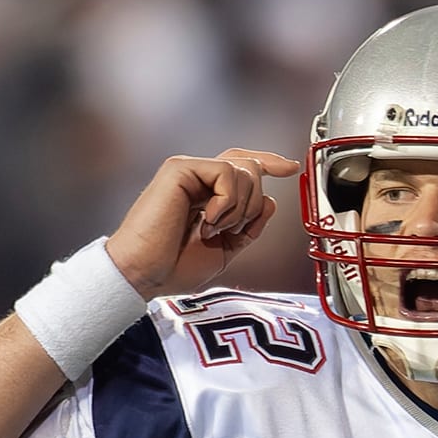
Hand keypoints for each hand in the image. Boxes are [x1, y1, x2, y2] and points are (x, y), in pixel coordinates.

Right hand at [107, 148, 300, 298]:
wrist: (146, 274)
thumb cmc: (174, 267)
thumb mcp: (225, 250)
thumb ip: (249, 227)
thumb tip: (269, 202)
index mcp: (207, 194)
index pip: (242, 167)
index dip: (269, 163)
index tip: (291, 168)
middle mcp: (198, 178)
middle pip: (250, 167)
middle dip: (253, 204)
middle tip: (230, 230)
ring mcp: (189, 171)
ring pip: (244, 171)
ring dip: (239, 209)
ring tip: (212, 230)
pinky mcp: (180, 168)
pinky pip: (226, 173)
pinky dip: (226, 203)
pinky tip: (207, 221)